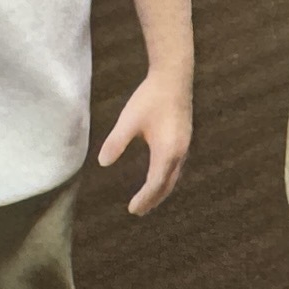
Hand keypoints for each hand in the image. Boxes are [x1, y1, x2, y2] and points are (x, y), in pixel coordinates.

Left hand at [98, 63, 191, 214]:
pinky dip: (167, 177)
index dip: (144, 198)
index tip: (132, 210)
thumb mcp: (128, 120)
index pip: (155, 184)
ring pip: (174, 175)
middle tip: (140, 212)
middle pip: (167, 184)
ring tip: (150, 198)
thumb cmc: (150, 97)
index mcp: (166, 152)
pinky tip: (160, 174)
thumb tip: (102, 162)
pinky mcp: (185, 137)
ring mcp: (185, 145)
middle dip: (154, 199)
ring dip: (161, 189)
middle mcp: (179, 152)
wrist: (174, 76)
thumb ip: (116, 142)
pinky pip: (177, 166)